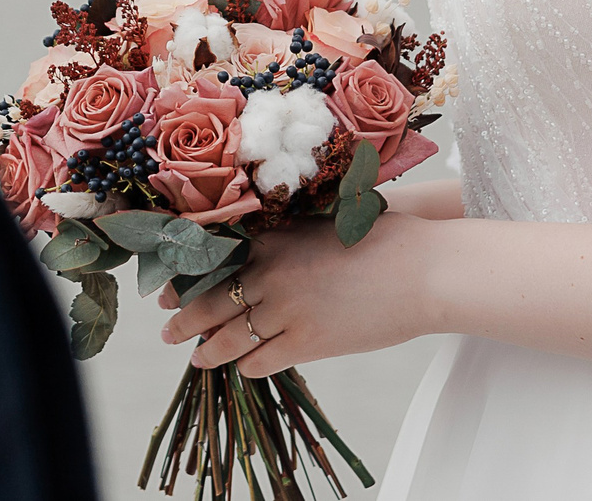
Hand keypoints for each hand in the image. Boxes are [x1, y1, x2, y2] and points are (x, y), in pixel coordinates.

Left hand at [158, 213, 446, 378]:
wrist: (424, 270)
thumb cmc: (387, 240)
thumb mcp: (328, 223)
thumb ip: (293, 237)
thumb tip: (272, 248)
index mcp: (274, 237)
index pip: (216, 259)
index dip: (189, 276)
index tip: (170, 286)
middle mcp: (271, 271)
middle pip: (212, 298)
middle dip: (185, 316)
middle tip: (167, 326)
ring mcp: (286, 309)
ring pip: (231, 335)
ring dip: (208, 349)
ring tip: (195, 357)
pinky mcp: (306, 342)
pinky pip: (262, 359)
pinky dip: (248, 365)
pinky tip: (243, 368)